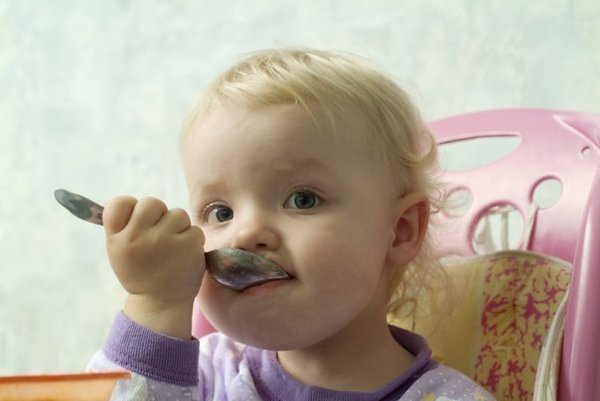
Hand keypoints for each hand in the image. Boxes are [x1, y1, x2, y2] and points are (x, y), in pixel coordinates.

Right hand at [103, 196, 204, 337]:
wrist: (162, 303)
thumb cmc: (140, 273)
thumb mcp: (119, 252)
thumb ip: (120, 227)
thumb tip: (122, 200)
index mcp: (118, 239)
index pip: (119, 203)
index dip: (130, 207)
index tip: (136, 220)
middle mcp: (138, 238)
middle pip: (151, 202)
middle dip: (157, 214)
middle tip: (158, 234)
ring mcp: (165, 240)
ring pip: (176, 213)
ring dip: (177, 227)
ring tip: (172, 247)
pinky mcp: (189, 244)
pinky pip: (193, 228)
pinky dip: (191, 239)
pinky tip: (184, 254)